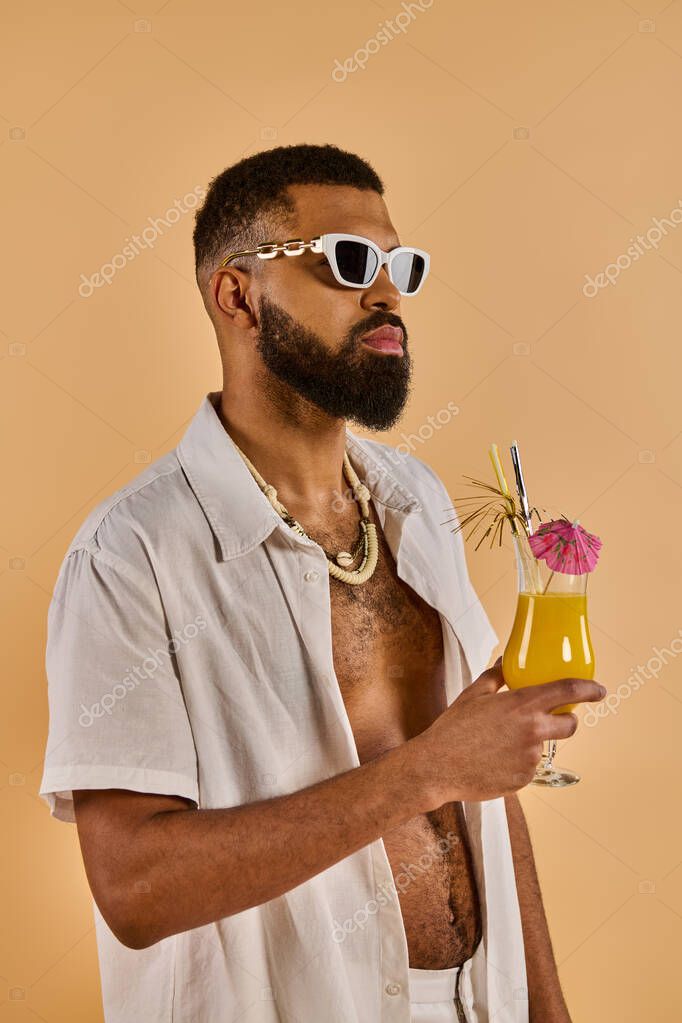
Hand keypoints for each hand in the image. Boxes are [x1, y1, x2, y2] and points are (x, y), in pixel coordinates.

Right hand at [409, 656, 606, 806]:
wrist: (438, 767)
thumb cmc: (453, 728)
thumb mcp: (474, 694)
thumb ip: (496, 677)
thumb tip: (505, 663)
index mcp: (524, 705)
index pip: (569, 692)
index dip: (589, 689)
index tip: (599, 690)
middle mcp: (534, 731)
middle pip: (571, 725)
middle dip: (567, 720)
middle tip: (551, 718)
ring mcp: (531, 758)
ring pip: (544, 746)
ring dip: (532, 742)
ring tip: (500, 742)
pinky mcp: (525, 779)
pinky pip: (529, 766)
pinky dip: (518, 761)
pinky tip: (495, 758)